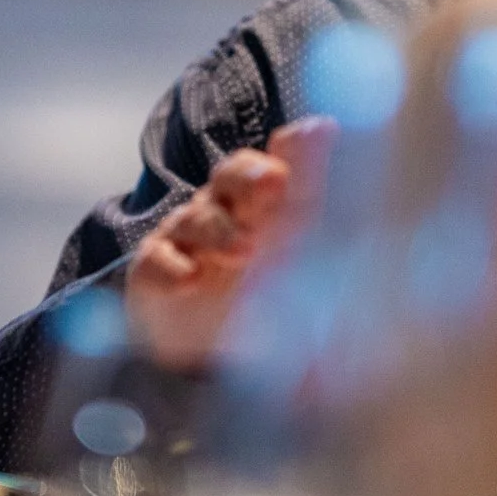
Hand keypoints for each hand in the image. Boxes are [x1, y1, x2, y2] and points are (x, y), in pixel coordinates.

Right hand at [124, 118, 335, 369]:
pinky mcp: (155, 271)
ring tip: (244, 251)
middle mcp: (230, 209)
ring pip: (197, 215)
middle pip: (235, 173)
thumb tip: (340, 145)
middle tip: (275, 185)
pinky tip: (190, 280)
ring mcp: (190, 238)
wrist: (216, 356)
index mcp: (275, 202)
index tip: (322, 138)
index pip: (286, 157)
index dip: (298, 148)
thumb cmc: (273, 301)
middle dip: (252, 176)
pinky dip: (170, 267)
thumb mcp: (315, 264)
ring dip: (219, 229)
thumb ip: (328, 216)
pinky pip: (155, 258)